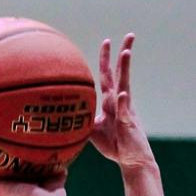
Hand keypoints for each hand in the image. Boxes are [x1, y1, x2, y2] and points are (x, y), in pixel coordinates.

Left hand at [90, 35, 152, 173]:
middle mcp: (119, 101)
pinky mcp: (128, 124)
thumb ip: (82, 118)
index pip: (108, 76)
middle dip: (123, 54)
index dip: (106, 59)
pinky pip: (124, 111)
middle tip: (129, 35)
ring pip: (124, 85)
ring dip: (125, 69)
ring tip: (126, 52)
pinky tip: (121, 94)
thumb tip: (64, 113)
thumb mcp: (92, 130)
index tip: (107, 41)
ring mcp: (125, 111)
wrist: (131, 160)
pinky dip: (122, 103)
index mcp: (110, 101)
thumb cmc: (114, 144)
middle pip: (121, 73)